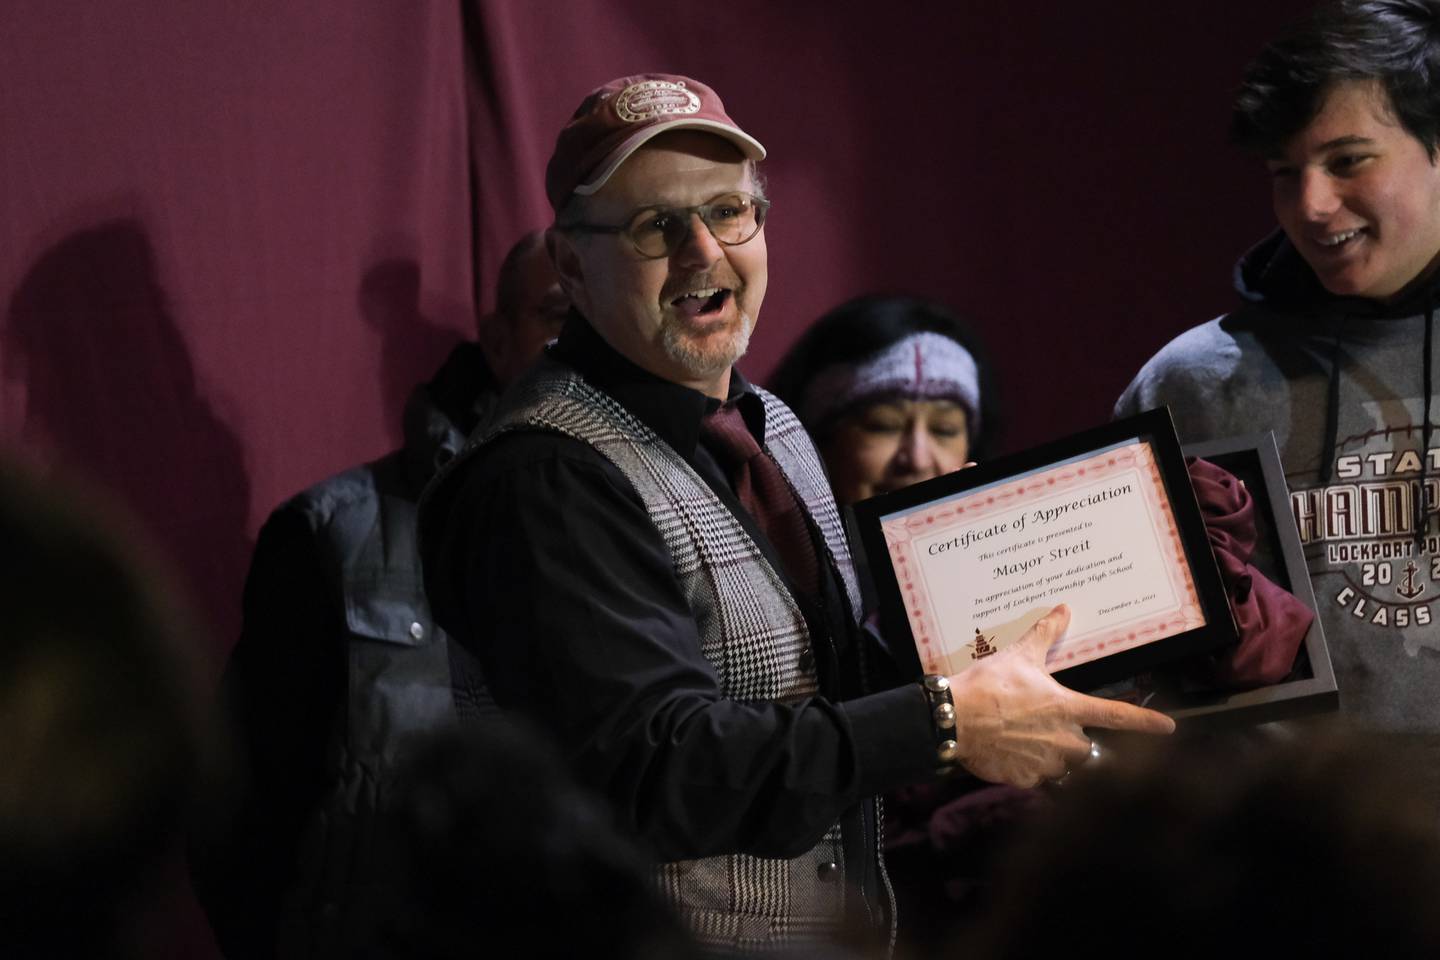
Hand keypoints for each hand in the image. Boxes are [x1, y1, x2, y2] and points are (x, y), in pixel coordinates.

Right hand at [946, 604, 1174, 787]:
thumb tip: (1063, 609)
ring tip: (1023, 737)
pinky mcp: (1026, 780)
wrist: (955, 719)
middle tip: (1044, 725)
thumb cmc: (989, 685)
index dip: (1146, 722)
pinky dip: (1028, 768)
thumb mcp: (1019, 655)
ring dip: (1052, 755)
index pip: (1117, 716)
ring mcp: (1047, 763)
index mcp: (1068, 708)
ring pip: (1063, 766)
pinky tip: (1009, 751)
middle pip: (1086, 748)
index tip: (1168, 728)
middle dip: (1072, 739)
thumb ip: (1045, 634)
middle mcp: (1065, 740)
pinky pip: (1037, 779)